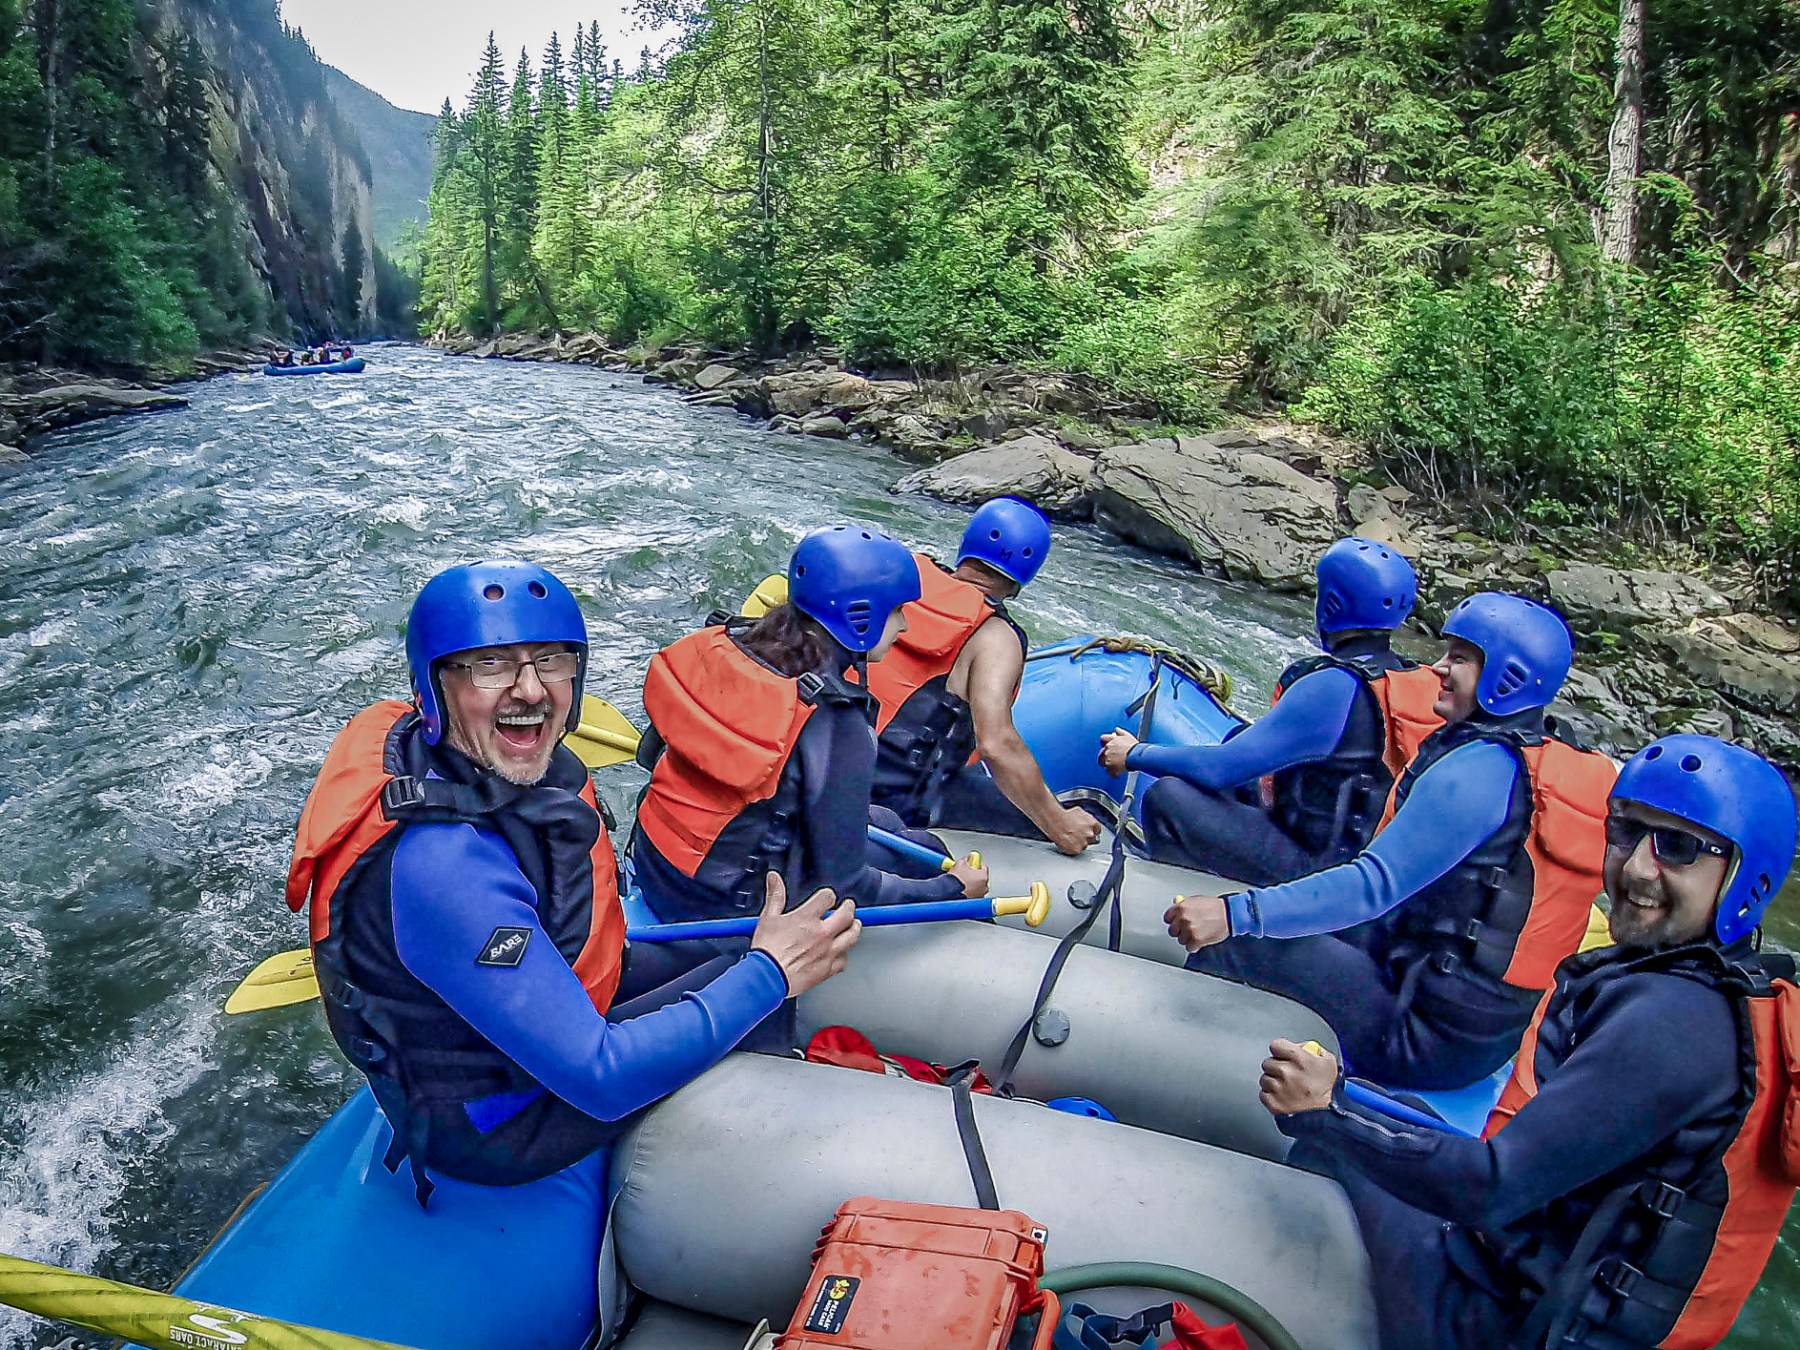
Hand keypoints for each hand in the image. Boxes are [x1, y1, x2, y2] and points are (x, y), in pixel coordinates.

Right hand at [749, 872, 859, 996]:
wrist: (767, 978)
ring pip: (852, 936)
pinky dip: (844, 954)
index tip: (827, 898)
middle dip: (849, 907)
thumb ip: (775, 896)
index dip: (828, 895)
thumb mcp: (768, 918)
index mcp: (807, 918)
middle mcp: (821, 933)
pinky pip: (844, 960)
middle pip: (847, 914)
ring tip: (853, 925)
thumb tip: (774, 878)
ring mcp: (827, 951)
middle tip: (848, 906)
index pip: (828, 897)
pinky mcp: (827, 969)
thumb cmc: (767, 950)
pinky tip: (840, 952)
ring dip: (854, 928)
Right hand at [948, 857, 989, 897]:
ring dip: (971, 885)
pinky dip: (969, 893)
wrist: (948, 894)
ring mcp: (980, 895)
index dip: (976, 865)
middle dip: (973, 876)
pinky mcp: (974, 902)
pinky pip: (973, 895)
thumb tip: (968, 859)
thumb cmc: (955, 881)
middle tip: (965, 874)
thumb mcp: (960, 864)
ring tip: (961, 883)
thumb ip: (966, 859)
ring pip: (977, 887)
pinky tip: (961, 890)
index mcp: (983, 876)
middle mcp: (984, 887)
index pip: (983, 867)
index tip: (971, 865)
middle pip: (981, 878)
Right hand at [1050, 807, 1101, 855]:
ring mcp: (1084, 842)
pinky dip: (1071, 848)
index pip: (1097, 831)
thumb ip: (1086, 819)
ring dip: (1078, 843)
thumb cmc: (1064, 815)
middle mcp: (1090, 834)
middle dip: (1085, 837)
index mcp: (1093, 824)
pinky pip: (1076, 851)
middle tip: (1076, 834)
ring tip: (1069, 837)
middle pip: (1091, 839)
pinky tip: (1066, 842)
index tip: (1086, 831)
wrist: (1054, 820)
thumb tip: (1086, 822)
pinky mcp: (1076, 849)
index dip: (1090, 831)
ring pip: (1084, 846)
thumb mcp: (1079, 812)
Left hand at [1098, 728, 1137, 776]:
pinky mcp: (1110, 768)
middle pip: (1101, 754)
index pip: (1102, 739)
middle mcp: (1107, 749)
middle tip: (1114, 760)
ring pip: (1104, 763)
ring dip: (1109, 765)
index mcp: (1111, 740)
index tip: (1107, 746)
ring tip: (1117, 767)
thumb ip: (1121, 732)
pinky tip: (1119, 773)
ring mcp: (1108, 759)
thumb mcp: (1128, 736)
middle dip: (1106, 757)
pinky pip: (1109, 772)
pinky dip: (1113, 773)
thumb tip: (1116, 730)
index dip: (1104, 743)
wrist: (1137, 756)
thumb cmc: (1134, 747)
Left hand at [1164, 894, 1229, 950]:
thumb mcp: (1196, 900)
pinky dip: (1194, 946)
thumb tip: (1176, 903)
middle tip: (1187, 930)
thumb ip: (1184, 904)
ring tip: (1197, 934)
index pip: (1167, 918)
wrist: (1229, 914)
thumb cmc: (1215, 907)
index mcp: (1181, 907)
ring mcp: (1189, 930)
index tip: (1175, 923)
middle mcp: (1183, 918)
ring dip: (1188, 939)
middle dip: (1180, 931)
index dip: (1172, 921)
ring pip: (1181, 940)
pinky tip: (1199, 941)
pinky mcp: (1197, 940)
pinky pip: (1189, 948)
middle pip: (1172, 931)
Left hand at [1259, 1038, 1337, 1115]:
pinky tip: (1283, 1097)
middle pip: (1268, 1062)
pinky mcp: (1273, 1103)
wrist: (1326, 1116)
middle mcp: (1287, 1073)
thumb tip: (1301, 1046)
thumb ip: (1313, 1049)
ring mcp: (1278, 1089)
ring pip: (1265, 1078)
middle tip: (1288, 1075)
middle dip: (1277, 1067)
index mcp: (1300, 1059)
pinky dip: (1270, 1096)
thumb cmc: (1328, 1090)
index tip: (1283, 1055)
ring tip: (1287, 1088)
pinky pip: (1263, 1094)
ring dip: (1273, 1082)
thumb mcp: (1328, 1062)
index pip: (1276, 1045)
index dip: (1280, 1050)